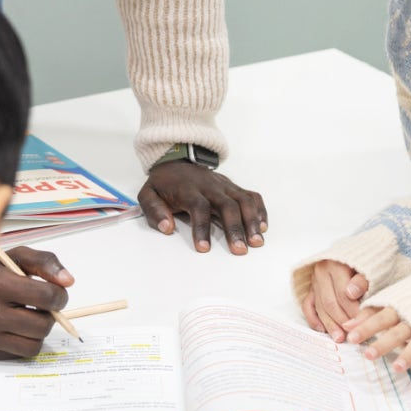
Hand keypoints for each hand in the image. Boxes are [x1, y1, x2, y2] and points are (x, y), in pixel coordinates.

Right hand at [0, 247, 73, 359]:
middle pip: (43, 325)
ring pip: (34, 344)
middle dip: (49, 314)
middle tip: (40, 306)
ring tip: (27, 316)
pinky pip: (18, 354)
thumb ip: (44, 262)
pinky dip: (22, 341)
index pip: (46, 297)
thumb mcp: (14, 257)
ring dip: (37, 331)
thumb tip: (68, 281)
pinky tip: (12, 327)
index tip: (55, 292)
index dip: (58, 294)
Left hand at [139, 161, 266, 253]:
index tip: (204, 249)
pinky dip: (259, 210)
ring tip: (257, 242)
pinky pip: (251, 195)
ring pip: (243, 200)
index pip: (199, 206)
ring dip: (252, 221)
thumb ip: (153, 210)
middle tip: (240, 250)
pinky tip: (262, 226)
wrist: (176, 160)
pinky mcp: (233, 186)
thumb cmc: (164, 184)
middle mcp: (210, 186)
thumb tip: (167, 227)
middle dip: (235, 228)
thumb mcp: (148, 194)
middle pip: (227, 204)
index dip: (201, 227)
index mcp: (188, 189)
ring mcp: (224, 185)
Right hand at [302, 261, 368, 341]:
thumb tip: (352, 293)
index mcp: (335, 264)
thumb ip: (361, 281)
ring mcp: (314, 281)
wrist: (351, 254)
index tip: (362, 324)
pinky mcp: (310, 289)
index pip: (343, 294)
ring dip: (329, 324)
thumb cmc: (362, 264)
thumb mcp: (367, 269)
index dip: (353, 311)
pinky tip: (322, 329)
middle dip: (341, 321)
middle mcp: (321, 272)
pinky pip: (307, 305)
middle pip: (330, 302)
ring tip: (339, 338)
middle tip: (352, 335)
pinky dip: (313, 319)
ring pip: (319, 306)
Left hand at [342, 304, 410, 378]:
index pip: (380, 317)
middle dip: (383, 343)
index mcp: (399, 308)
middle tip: (368, 355)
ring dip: (409, 355)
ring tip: (397, 368)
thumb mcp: (391, 301)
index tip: (350, 337)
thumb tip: (345, 325)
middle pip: (397, 332)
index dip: (366, 327)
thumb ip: (369, 313)